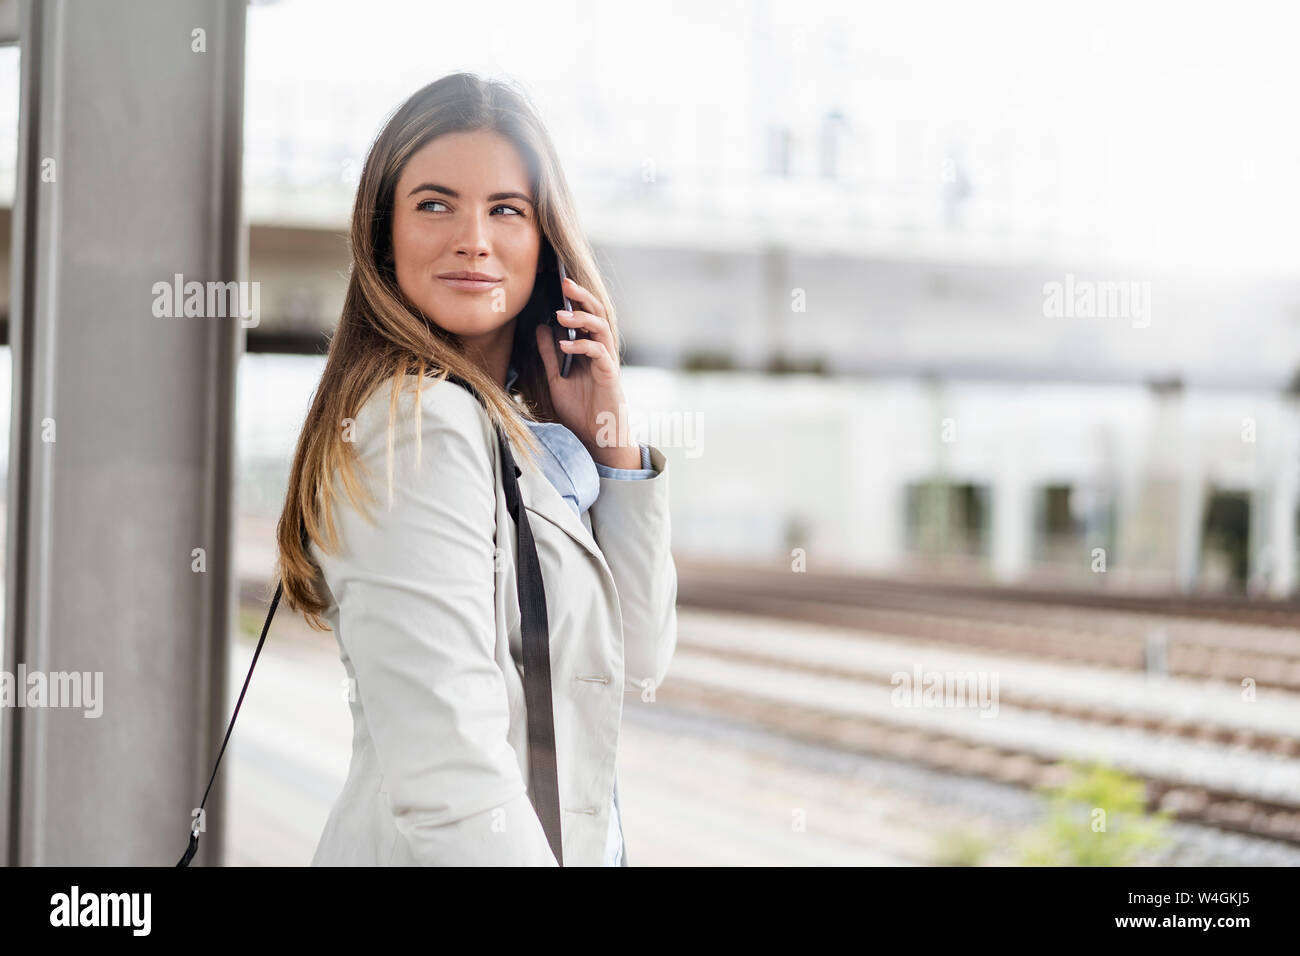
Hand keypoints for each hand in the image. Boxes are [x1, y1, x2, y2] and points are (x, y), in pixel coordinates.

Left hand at [534, 275, 640, 469]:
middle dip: (582, 297)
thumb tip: (541, 327)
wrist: (596, 436)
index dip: (575, 299)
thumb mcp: (557, 378)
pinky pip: (599, 351)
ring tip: (561, 315)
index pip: (585, 316)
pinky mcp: (610, 374)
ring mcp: (607, 360)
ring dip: (581, 318)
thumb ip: (550, 354)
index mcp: (589, 348)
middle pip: (597, 314)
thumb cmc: (581, 410)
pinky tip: (565, 345)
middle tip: (565, 283)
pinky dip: (582, 345)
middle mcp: (600, 350)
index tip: (559, 284)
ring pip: (601, 328)